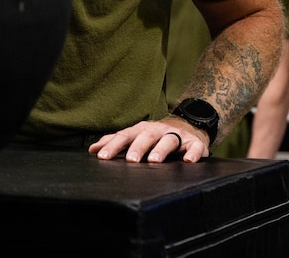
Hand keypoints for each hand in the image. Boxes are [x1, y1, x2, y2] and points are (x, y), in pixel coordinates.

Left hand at [88, 118, 209, 162]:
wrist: (187, 127)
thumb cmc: (155, 136)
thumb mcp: (135, 136)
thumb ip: (115, 142)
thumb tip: (93, 149)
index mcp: (141, 130)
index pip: (124, 137)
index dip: (113, 146)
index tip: (102, 157)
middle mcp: (158, 130)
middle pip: (146, 136)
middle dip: (137, 147)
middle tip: (130, 160)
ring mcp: (177, 136)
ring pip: (169, 140)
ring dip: (160, 150)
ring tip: (153, 161)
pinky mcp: (195, 144)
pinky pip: (195, 147)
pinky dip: (193, 153)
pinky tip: (188, 161)